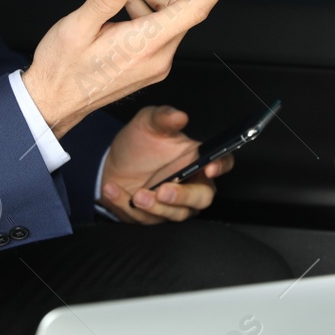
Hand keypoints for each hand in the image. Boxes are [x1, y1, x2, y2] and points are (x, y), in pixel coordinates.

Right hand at [22, 0, 240, 137]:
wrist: (52, 103)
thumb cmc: (61, 69)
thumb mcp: (75, 28)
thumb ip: (103, 0)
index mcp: (144, 45)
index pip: (193, 9)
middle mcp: (158, 56)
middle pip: (184, 5)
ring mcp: (155, 63)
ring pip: (169, 15)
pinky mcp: (148, 65)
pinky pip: (158, 28)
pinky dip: (145, 8)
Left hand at [97, 106, 232, 223]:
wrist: (112, 163)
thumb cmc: (138, 143)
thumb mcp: (148, 123)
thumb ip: (163, 117)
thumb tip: (179, 116)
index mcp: (197, 159)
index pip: (222, 162)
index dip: (221, 166)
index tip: (210, 168)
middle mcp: (191, 184)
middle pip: (202, 198)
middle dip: (183, 197)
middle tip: (163, 190)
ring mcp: (174, 204)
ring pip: (176, 214)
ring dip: (156, 207)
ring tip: (137, 194)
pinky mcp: (154, 217)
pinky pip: (146, 218)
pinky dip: (126, 205)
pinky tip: (113, 190)